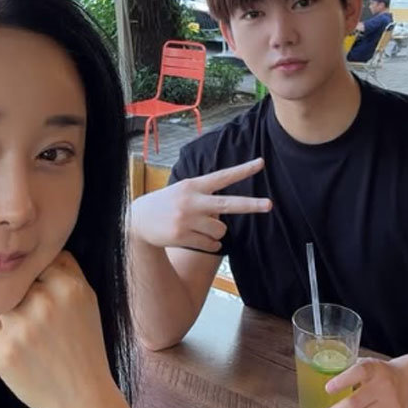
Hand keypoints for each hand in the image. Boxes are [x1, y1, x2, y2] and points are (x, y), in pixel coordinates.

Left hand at [0, 251, 115, 407]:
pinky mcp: (2, 352)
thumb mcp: (87, 301)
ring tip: (18, 325)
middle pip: (13, 278)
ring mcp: (21, 328)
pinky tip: (9, 340)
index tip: (38, 288)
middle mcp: (45, 303)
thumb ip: (65, 270)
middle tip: (27, 310)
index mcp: (70, 287)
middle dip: (17, 290)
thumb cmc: (83, 346)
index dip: (34, 275)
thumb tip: (35, 247)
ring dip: (0, 307)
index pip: (37, 260)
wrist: (81, 397)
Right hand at [130, 157, 271, 252]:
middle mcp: (191, 201)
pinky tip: (196, 237)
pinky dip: (210, 244)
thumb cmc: (167, 204)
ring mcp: (187, 220)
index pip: (222, 176)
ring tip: (199, 226)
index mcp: (193, 185)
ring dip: (216, 232)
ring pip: (220, 230)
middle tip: (270, 205)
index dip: (242, 170)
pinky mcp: (182, 236)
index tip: (261, 163)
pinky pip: (211, 244)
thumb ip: (204, 196)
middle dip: (251, 205)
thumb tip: (226, 213)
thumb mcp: (183, 191)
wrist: (138, 221)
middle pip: (228, 204)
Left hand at [311, 357, 407, 407]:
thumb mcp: (366, 364)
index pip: (359, 372)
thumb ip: (346, 371)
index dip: (343, 381)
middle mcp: (384, 386)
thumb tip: (315, 381)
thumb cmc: (379, 374)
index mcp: (374, 369)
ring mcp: (391, 405)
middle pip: (356, 403)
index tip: (326, 388)